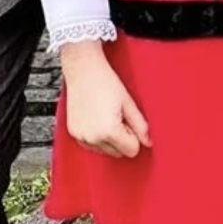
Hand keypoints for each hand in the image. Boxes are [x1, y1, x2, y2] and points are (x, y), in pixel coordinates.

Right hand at [60, 41, 150, 157]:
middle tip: (118, 116)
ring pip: (104, 151)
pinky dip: (97, 137)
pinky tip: (97, 119)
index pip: (131, 150)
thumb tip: (149, 142)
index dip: (135, 136)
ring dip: (110, 139)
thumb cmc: (106, 82)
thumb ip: (141, 126)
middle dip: (123, 139)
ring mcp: (80, 137)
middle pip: (118, 153)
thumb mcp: (129, 103)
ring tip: (107, 115)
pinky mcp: (73, 134)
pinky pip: (91, 146)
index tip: (130, 121)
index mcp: (109, 131)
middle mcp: (92, 138)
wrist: (83, 70)